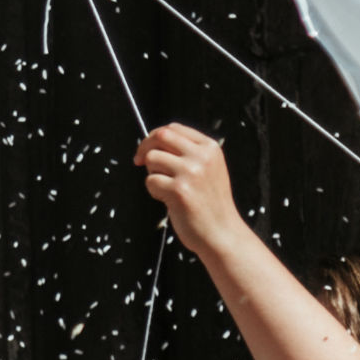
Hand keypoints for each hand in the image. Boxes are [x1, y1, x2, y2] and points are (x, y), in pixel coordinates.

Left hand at [134, 124, 250, 257]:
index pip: (174, 128)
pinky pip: (150, 181)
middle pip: (161, 136)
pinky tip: (168, 200)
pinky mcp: (179, 190)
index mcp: (210, 148)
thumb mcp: (208, 169)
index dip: (154, 136)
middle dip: (144, 147)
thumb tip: (153, 143)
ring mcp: (191, 172)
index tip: (146, 149)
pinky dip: (154, 191)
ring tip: (165, 188)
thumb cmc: (210, 204)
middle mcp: (202, 156)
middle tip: (138, 161)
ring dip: (151, 173)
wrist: (221, 232)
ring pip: (152, 158)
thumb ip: (188, 153)